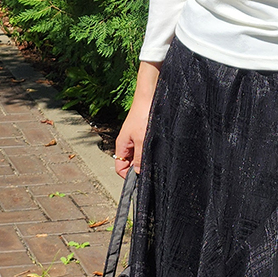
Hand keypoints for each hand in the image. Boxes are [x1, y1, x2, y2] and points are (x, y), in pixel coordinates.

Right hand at [114, 61, 160, 178]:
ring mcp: (134, 140)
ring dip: (144, 161)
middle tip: (150, 172)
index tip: (140, 179)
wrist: (149, 97)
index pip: (120, 168)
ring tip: (155, 161)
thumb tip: (138, 173)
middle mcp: (126, 144)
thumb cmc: (144, 115)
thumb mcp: (143, 140)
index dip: (128, 176)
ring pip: (137, 157)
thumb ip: (139, 157)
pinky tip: (157, 152)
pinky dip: (148, 153)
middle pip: (129, 164)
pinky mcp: (142, 135)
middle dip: (138, 169)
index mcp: (122, 146)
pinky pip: (143, 149)